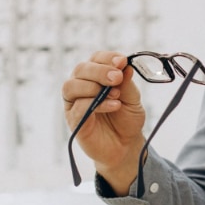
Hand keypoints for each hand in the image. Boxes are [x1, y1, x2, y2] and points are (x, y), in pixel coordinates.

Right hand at [62, 51, 146, 193]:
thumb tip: (125, 65)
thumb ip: (127, 83)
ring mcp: (75, 103)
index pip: (95, 59)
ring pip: (71, 86)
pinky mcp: (74, 120)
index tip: (122, 61)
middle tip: (117, 77)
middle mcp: (81, 86)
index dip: (107, 58)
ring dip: (93, 86)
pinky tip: (114, 105)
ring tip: (115, 94)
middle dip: (100, 71)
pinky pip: (78, 107)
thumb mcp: (133, 99)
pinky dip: (97, 104)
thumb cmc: (126, 119)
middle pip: (81, 69)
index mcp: (95, 76)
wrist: (125, 146)